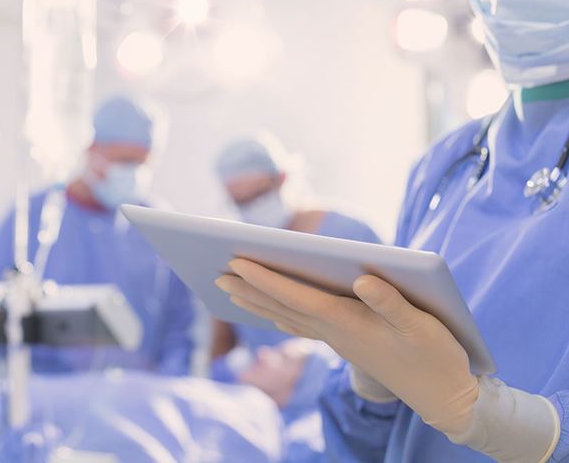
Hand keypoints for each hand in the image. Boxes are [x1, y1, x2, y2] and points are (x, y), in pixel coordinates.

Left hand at [215, 258, 477, 434]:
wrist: (442, 396)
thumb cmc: (435, 356)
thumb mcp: (421, 326)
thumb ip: (392, 303)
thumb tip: (362, 279)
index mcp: (346, 320)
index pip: (294, 295)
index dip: (264, 277)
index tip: (235, 262)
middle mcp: (333, 330)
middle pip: (280, 305)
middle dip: (248, 289)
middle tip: (216, 274)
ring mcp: (337, 339)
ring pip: (286, 316)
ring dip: (257, 302)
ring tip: (232, 291)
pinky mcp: (345, 343)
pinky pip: (302, 326)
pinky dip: (279, 315)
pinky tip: (271, 313)